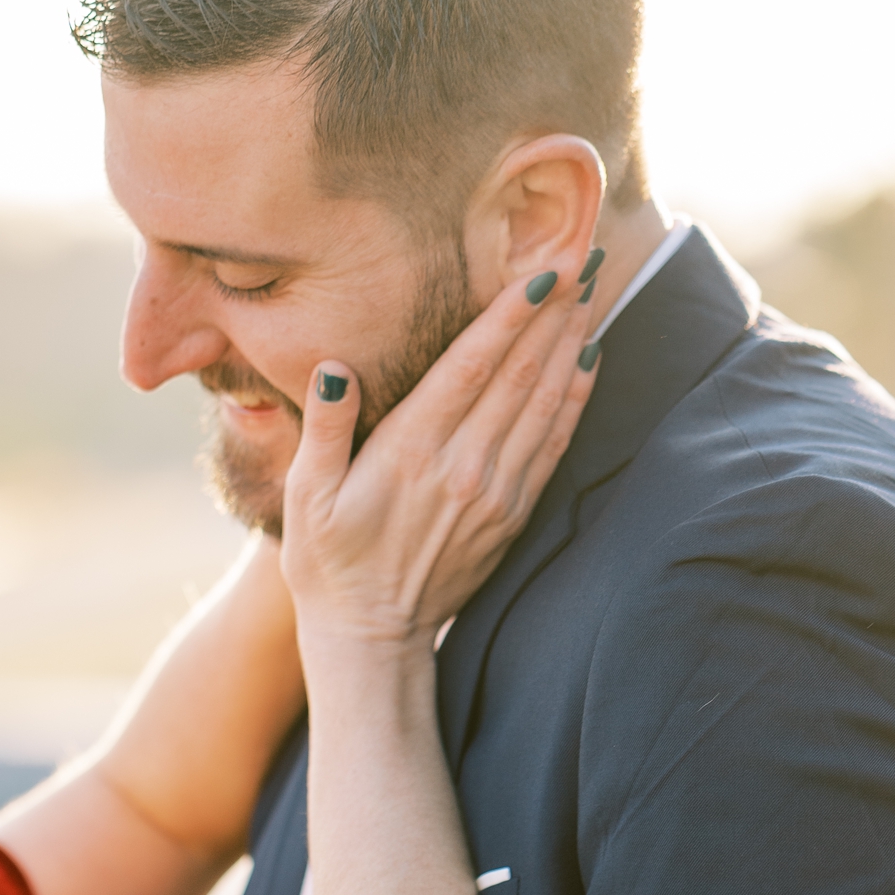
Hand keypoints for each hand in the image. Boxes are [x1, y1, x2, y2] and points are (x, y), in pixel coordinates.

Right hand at [281, 267, 599, 650]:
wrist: (370, 636)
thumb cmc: (327, 562)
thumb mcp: (304, 497)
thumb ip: (324, 429)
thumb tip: (336, 368)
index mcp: (409, 452)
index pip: (470, 367)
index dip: (509, 316)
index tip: (541, 271)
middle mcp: (461, 467)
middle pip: (519, 374)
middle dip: (552, 312)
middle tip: (583, 258)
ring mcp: (493, 492)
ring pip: (544, 403)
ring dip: (571, 345)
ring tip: (590, 294)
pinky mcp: (511, 515)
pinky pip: (554, 445)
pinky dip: (575, 399)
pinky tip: (588, 362)